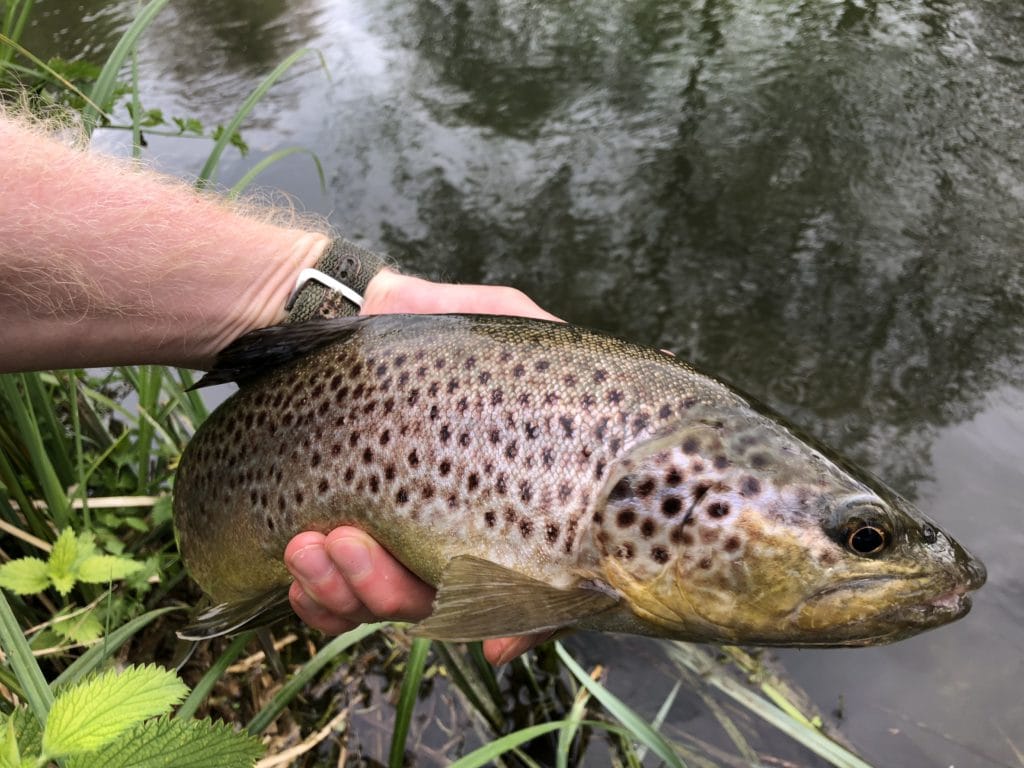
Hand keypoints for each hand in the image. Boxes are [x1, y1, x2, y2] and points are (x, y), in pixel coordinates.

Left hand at [285, 270, 558, 664]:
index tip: (495, 636)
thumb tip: (636, 382)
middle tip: (351, 542)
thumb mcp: (506, 325)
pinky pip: (325, 600)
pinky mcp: (339, 541)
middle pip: (437, 608)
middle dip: (388, 590)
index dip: (526, 621)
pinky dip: (310, 594)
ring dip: (341, 588)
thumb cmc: (433, 327)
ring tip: (311, 542)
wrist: (340, 317)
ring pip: (376, 607)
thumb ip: (557, 351)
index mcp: (504, 502)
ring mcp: (395, 544)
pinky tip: (297, 560)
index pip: (534, 583)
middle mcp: (454, 536)